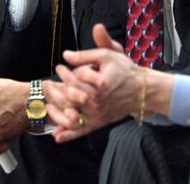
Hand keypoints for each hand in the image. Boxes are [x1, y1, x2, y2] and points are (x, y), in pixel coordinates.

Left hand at [46, 24, 141, 142]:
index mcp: (98, 85)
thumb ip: (86, 54)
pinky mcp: (99, 122)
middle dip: (55, 90)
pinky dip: (68, 134)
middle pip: (68, 98)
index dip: (64, 72)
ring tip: (48, 104)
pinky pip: (81, 131)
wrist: (141, 90)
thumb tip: (66, 55)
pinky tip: (57, 135)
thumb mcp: (107, 55)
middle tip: (48, 84)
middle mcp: (97, 102)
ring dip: (56, 111)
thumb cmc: (124, 70)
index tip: (59, 67)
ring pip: (71, 116)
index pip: (74, 78)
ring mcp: (97, 114)